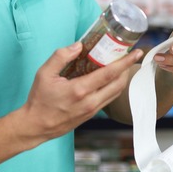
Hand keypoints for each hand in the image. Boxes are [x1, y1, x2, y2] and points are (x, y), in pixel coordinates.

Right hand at [19, 42, 142, 140]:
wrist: (36, 125)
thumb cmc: (39, 99)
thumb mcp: (44, 73)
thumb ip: (61, 56)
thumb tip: (78, 46)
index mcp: (80, 90)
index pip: (109, 74)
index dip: (124, 62)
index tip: (135, 53)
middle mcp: (90, 101)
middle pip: (118, 84)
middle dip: (127, 68)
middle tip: (129, 56)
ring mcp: (92, 110)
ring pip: (116, 93)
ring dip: (122, 78)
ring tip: (121, 65)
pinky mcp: (90, 115)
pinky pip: (108, 99)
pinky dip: (113, 87)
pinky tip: (109, 79)